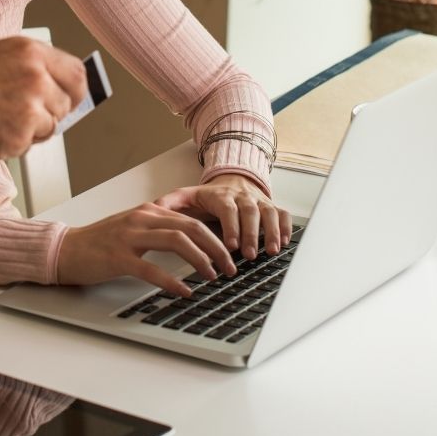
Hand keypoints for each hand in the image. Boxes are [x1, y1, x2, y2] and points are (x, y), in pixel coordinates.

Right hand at [0, 36, 85, 160]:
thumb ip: (26, 66)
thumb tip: (51, 84)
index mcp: (29, 51)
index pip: (76, 73)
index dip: (75, 90)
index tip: (72, 98)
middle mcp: (36, 77)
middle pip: (66, 103)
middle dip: (50, 112)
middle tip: (22, 114)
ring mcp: (30, 109)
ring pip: (50, 127)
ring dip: (31, 130)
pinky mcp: (19, 137)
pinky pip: (28, 145)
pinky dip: (12, 143)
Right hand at [57, 203, 236, 296]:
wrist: (66, 250)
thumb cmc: (99, 244)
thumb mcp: (133, 229)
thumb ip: (159, 230)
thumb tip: (191, 244)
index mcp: (148, 212)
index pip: (191, 221)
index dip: (215, 238)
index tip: (229, 255)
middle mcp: (141, 219)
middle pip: (190, 228)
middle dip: (216, 248)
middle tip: (230, 268)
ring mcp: (129, 236)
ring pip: (176, 241)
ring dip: (200, 260)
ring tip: (212, 276)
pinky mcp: (118, 257)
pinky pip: (151, 269)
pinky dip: (171, 281)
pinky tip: (183, 291)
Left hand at [153, 174, 290, 259]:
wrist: (232, 181)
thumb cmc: (208, 196)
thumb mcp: (186, 196)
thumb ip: (169, 203)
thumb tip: (150, 208)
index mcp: (220, 195)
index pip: (227, 208)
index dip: (231, 225)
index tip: (231, 245)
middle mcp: (242, 197)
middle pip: (250, 212)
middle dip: (251, 234)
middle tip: (249, 255)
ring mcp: (259, 202)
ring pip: (269, 213)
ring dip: (272, 232)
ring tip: (272, 251)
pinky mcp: (271, 207)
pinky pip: (283, 214)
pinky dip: (286, 227)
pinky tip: (285, 242)